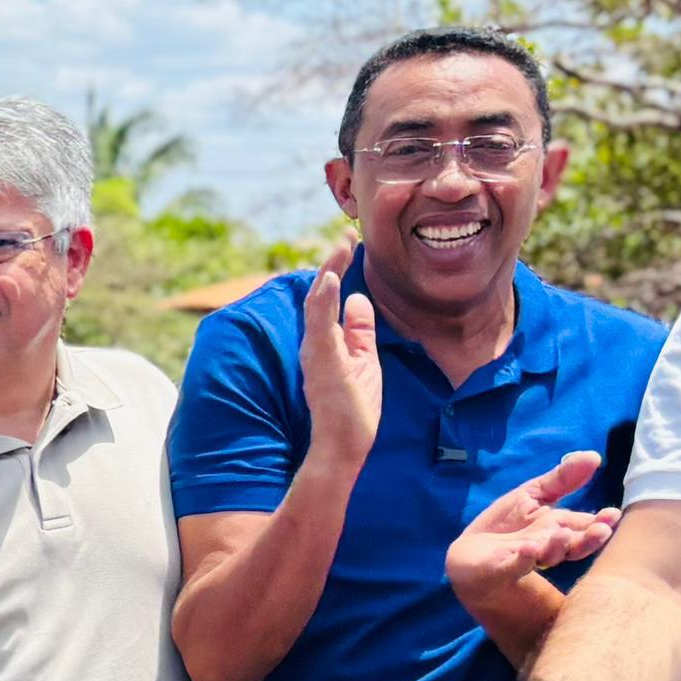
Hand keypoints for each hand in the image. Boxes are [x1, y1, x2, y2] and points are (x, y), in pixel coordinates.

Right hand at [301, 241, 382, 477]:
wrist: (341, 446)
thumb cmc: (352, 411)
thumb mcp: (364, 361)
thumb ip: (360, 331)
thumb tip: (358, 299)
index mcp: (328, 341)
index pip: (330, 298)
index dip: (339, 268)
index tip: (350, 242)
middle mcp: (316, 342)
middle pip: (321, 293)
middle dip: (334, 262)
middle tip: (346, 234)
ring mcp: (316, 351)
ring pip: (317, 303)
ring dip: (328, 272)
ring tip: (339, 246)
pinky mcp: (320, 361)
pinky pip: (319, 324)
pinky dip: (322, 299)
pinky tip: (329, 278)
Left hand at [447, 451, 620, 613]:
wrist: (469, 556)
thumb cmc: (505, 526)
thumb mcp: (533, 495)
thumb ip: (562, 480)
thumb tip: (594, 456)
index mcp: (559, 529)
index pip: (584, 526)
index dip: (600, 522)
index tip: (613, 514)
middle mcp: (548, 547)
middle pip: (573, 545)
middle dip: (588, 539)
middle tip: (602, 531)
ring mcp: (527, 559)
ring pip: (548, 556)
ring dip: (557, 546)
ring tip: (562, 533)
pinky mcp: (502, 568)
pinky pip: (515, 565)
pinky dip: (522, 558)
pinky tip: (527, 549)